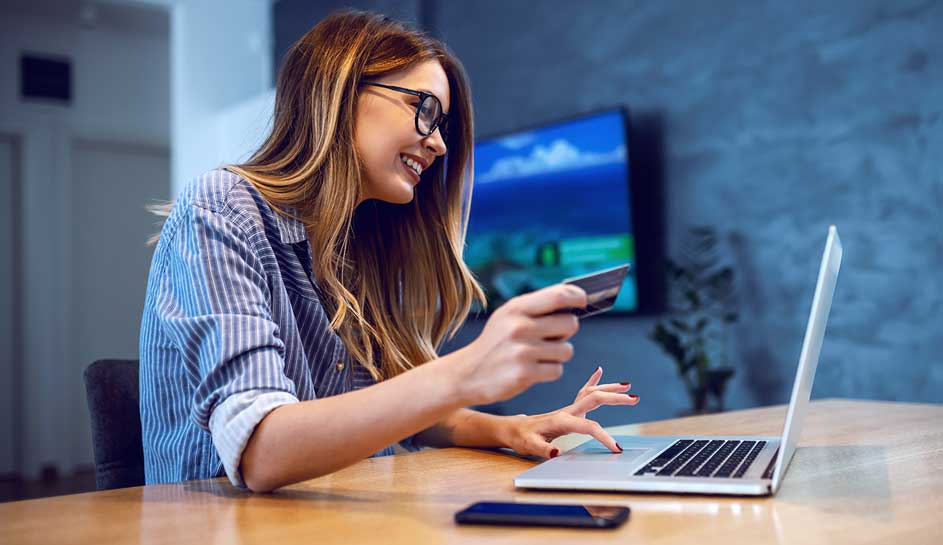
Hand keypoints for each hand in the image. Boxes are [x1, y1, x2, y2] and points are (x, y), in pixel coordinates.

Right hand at [453, 284, 586, 405]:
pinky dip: (549, 372)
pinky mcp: (525, 374)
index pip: (559, 295)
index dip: (577, 297)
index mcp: (516, 308)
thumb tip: (575, 303)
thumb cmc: (496, 343)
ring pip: (567, 350)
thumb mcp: (508, 317)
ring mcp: (522, 351)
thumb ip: (536, 308)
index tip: (583, 301)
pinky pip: (557, 370)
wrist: (467, 374)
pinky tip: (533, 370)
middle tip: (551, 338)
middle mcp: (519, 327)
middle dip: (566, 332)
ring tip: (538, 356)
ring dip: (558, 355)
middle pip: (570, 324)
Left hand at [498, 366, 639, 457]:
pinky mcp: (569, 409)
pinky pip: (584, 391)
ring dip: (610, 388)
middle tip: (634, 399)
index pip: (589, 426)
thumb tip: (557, 452)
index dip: (604, 436)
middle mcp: (567, 410)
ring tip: (627, 386)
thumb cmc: (521, 438)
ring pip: (592, 392)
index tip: (617, 448)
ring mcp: (569, 408)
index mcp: (561, 420)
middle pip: (595, 398)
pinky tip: (599, 370)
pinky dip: (593, 380)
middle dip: (615, 398)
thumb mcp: (529, 447)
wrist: (512, 429)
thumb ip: (543, 449)